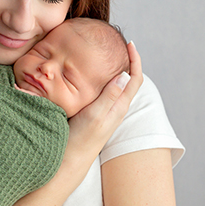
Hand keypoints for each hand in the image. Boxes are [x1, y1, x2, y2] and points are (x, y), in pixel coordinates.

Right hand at [66, 41, 143, 156]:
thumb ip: (109, 96)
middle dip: (128, 62)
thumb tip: (126, 74)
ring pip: (118, 87)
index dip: (135, 60)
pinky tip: (94, 77)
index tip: (129, 44)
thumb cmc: (80, 139)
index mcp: (118, 107)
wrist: (69, 162)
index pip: (134, 79)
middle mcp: (116, 110)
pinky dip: (106, 80)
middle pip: (129, 81)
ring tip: (110, 56)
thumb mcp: (95, 115)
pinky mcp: (97, 116)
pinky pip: (108, 93)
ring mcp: (107, 114)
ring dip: (118, 70)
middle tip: (120, 45)